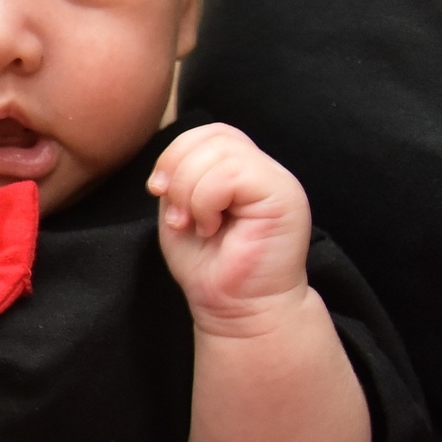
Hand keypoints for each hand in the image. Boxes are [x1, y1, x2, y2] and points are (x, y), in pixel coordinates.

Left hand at [148, 124, 312, 332]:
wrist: (237, 310)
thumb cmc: (211, 267)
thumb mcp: (181, 211)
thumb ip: (179, 176)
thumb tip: (171, 161)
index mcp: (242, 169)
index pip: (208, 131)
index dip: (175, 153)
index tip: (157, 191)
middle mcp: (264, 169)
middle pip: (213, 134)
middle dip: (178, 171)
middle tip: (178, 216)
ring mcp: (277, 179)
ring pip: (221, 151)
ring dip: (190, 191)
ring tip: (197, 226)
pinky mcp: (284, 195)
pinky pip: (231, 173)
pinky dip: (206, 201)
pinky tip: (211, 228)